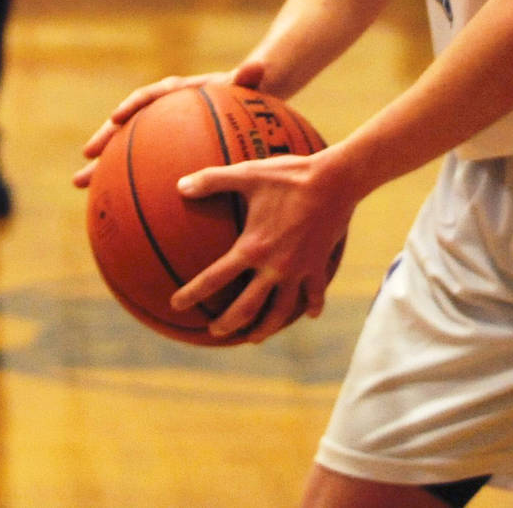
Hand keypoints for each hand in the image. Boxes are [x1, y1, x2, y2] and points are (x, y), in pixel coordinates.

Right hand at [71, 60, 264, 188]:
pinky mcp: (163, 149)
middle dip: (104, 138)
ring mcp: (158, 130)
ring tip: (80, 184)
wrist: (241, 98)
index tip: (118, 117)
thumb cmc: (243, 92)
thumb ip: (249, 78)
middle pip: (125, 123)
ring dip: (103, 164)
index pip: (149, 95)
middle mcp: (160, 110)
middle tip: (86, 157)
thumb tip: (258, 67)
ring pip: (124, 147)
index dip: (132, 106)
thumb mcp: (248, 85)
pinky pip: (141, 166)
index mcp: (176, 92)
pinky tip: (118, 209)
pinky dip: (128, 183)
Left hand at [170, 149, 357, 342]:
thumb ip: (211, 180)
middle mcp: (274, 267)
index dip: (192, 294)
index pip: (214, 279)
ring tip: (255, 338)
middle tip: (214, 331)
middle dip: (228, 323)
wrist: (335, 180)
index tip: (177, 305)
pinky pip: (315, 294)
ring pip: (281, 311)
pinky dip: (312, 307)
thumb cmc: (289, 176)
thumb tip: (180, 185)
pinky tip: (310, 315)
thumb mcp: (247, 174)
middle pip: (247, 308)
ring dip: (266, 328)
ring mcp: (298, 269)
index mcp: (252, 248)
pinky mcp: (319, 266)